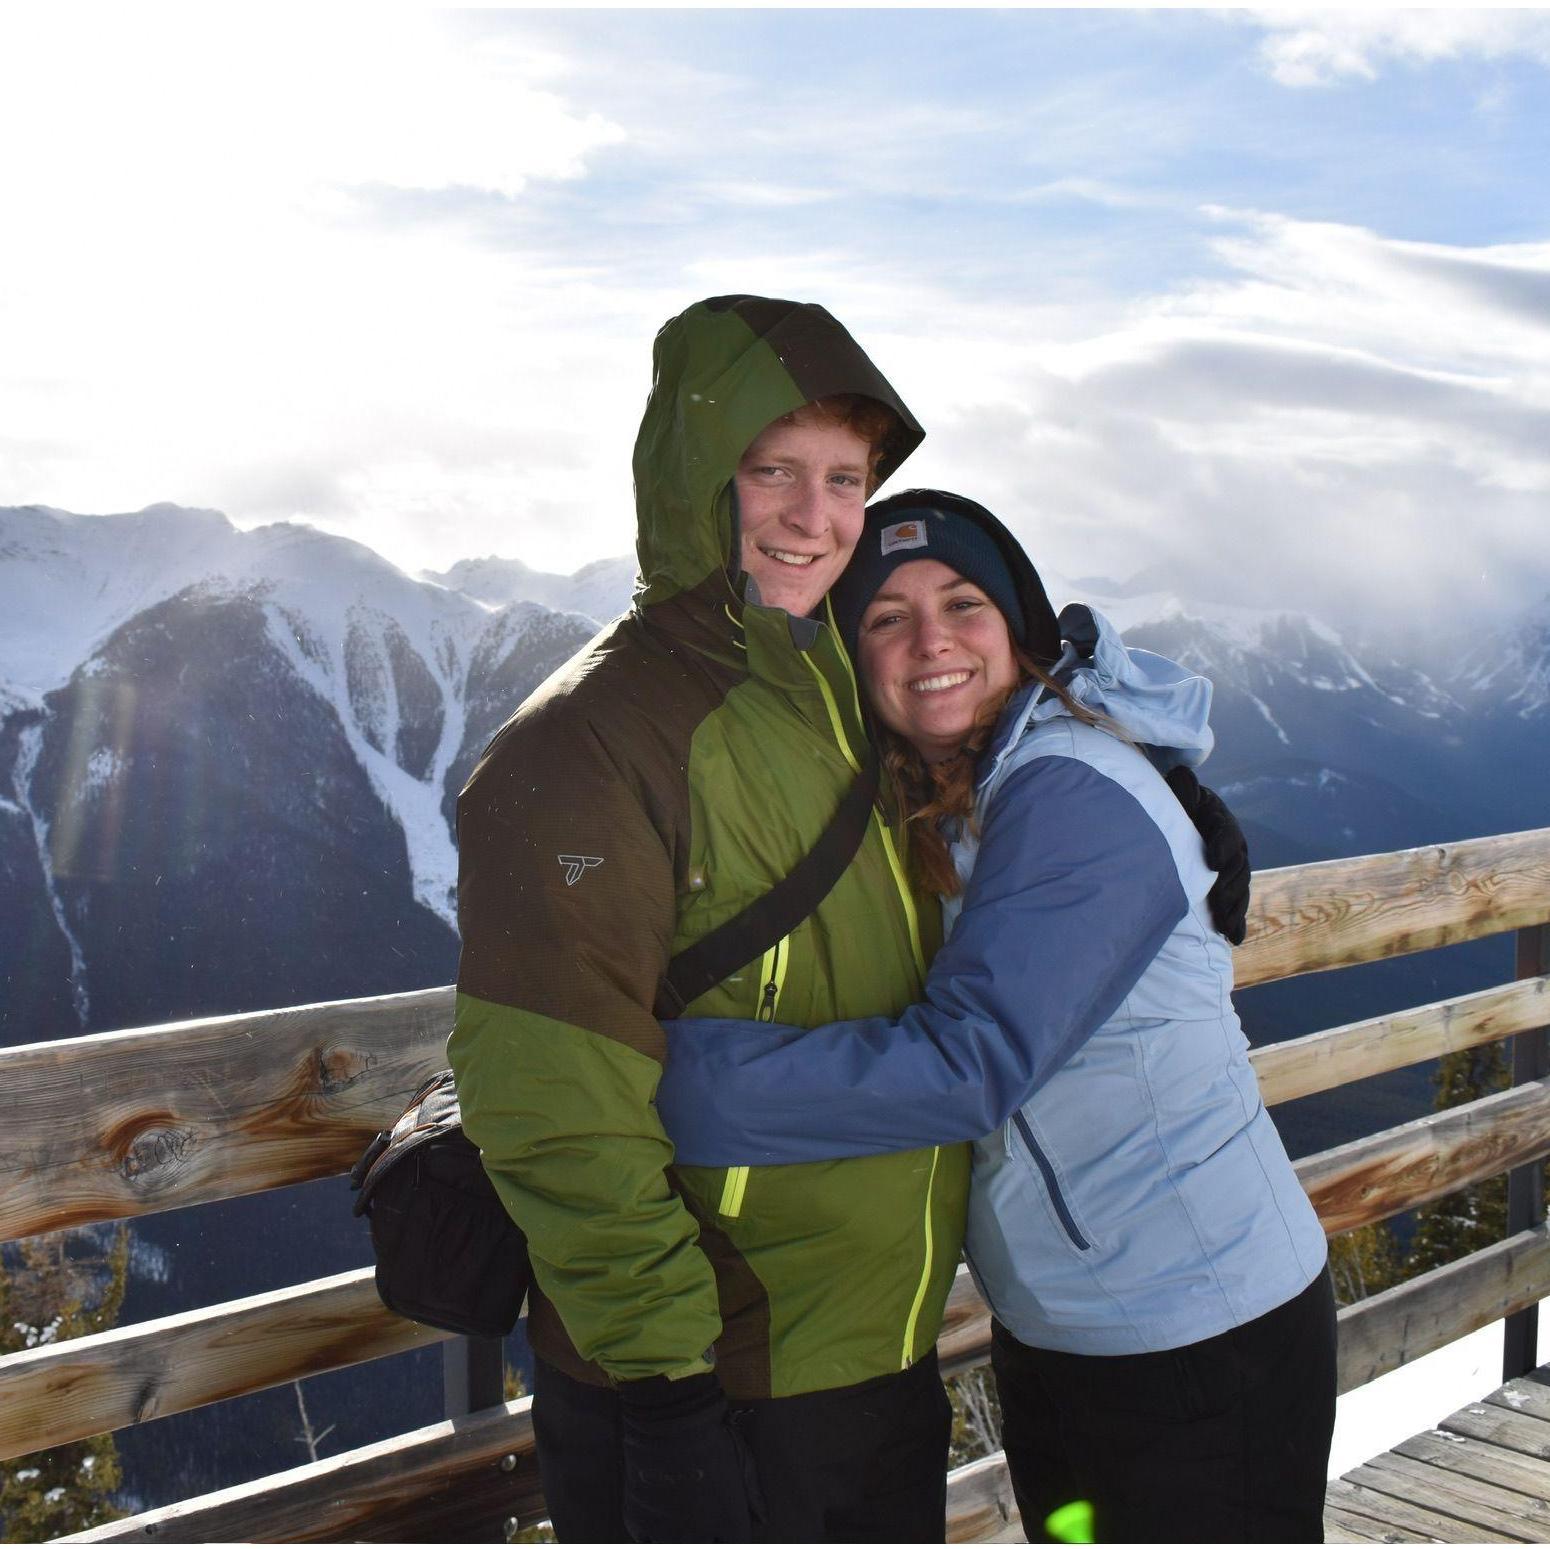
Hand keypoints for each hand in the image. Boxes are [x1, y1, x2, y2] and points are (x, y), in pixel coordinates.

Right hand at [618, 1371, 756, 1542]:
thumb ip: (753, 1494)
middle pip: (707, 1546)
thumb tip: (762, 1519)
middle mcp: (698, 1536)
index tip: (728, 1522)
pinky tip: (658, 1516)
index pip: (736, 1543)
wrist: (671, 1421)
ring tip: (681, 1516)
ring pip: (676, 1546)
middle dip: (709, 1535)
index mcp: (728, 1524)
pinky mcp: (640, 1522)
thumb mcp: (743, 1460)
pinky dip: (653, 1533)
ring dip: (681, 1536)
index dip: (732, 1533)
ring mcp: (667, 1532)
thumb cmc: (712, 1437)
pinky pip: (647, 1540)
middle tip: (703, 1512)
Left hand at [1165, 767, 1249, 945]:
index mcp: (1219, 821)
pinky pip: (1237, 906)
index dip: (1222, 845)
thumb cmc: (1174, 809)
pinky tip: (1235, 938)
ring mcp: (1233, 869)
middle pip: (1237, 866)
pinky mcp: (1229, 889)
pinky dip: (1237, 922)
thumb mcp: (1178, 798)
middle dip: (1229, 885)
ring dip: (1233, 908)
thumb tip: (1181, 773)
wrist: (1176, 826)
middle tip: (1219, 901)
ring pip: (1239, 889)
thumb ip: (1181, 790)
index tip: (1213, 860)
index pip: (1226, 832)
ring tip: (1224, 925)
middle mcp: (1232, 845)